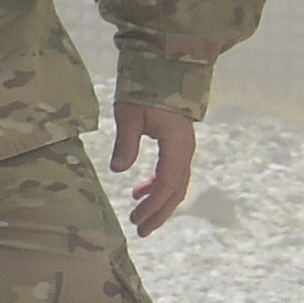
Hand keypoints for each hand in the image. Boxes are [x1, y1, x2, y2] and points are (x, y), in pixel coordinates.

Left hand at [111, 98, 197, 236]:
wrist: (163, 72)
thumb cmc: (143, 92)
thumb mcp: (129, 115)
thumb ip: (126, 143)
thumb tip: (118, 171)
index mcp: (177, 145)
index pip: (168, 184)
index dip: (154, 205)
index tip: (137, 220)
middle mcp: (185, 151)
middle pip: (176, 190)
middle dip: (159, 212)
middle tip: (140, 230)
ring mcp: (183, 149)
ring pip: (175, 184)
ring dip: (159, 202)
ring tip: (139, 217)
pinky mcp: (177, 146)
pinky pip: (171, 173)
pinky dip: (157, 185)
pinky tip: (138, 191)